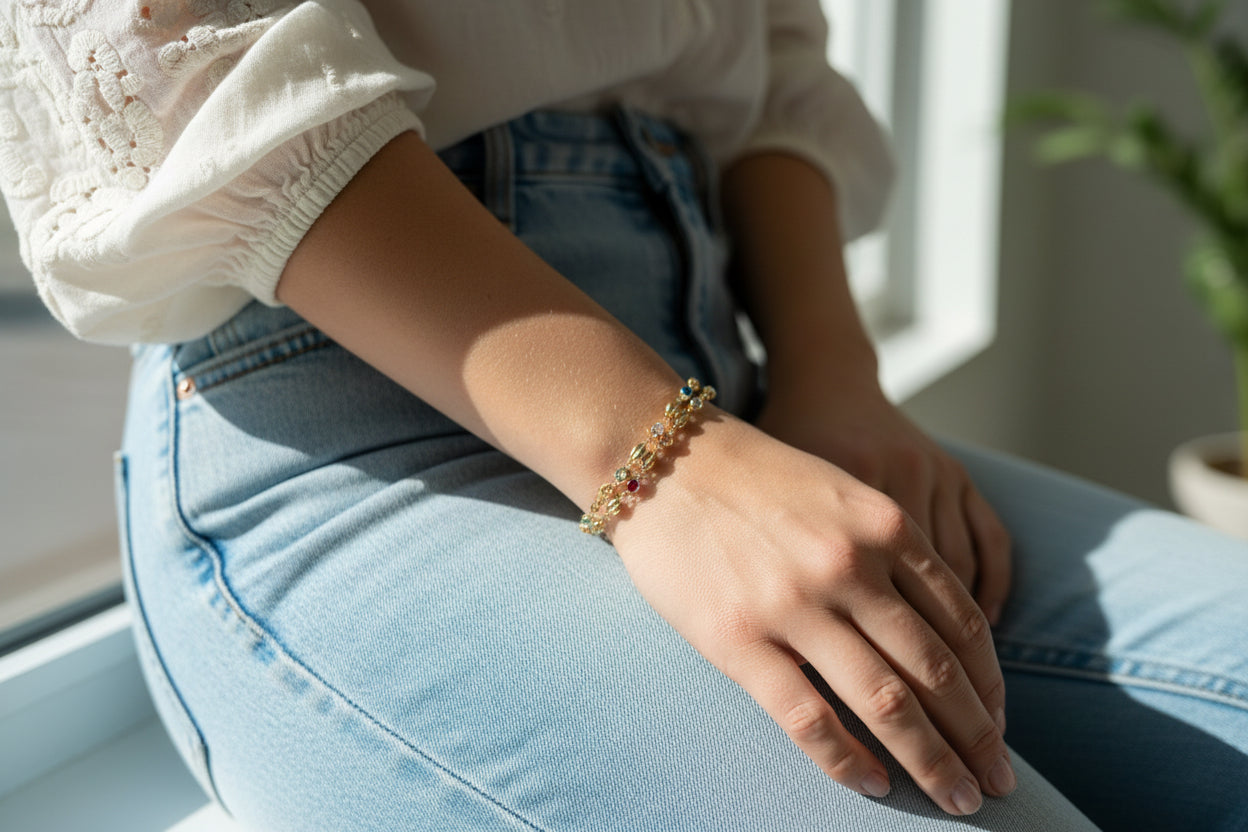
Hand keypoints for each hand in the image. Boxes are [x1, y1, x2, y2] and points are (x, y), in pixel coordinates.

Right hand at [611, 413, 1015, 814]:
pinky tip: (874, 785)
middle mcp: (850, 566)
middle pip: (937, 671)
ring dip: (932, 762)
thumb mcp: (842, 492)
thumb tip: (932, 634)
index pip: (964, 623)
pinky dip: (849, 762)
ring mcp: (794, 604)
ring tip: (956, 800)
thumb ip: (890, 552)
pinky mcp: (738, 640)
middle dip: (978, 738)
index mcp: (884, 526)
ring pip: (887, 703)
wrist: (662, 458)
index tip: (1001, 725)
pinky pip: (808, 718)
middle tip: (1000, 784)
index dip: (991, 686)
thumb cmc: (752, 476)